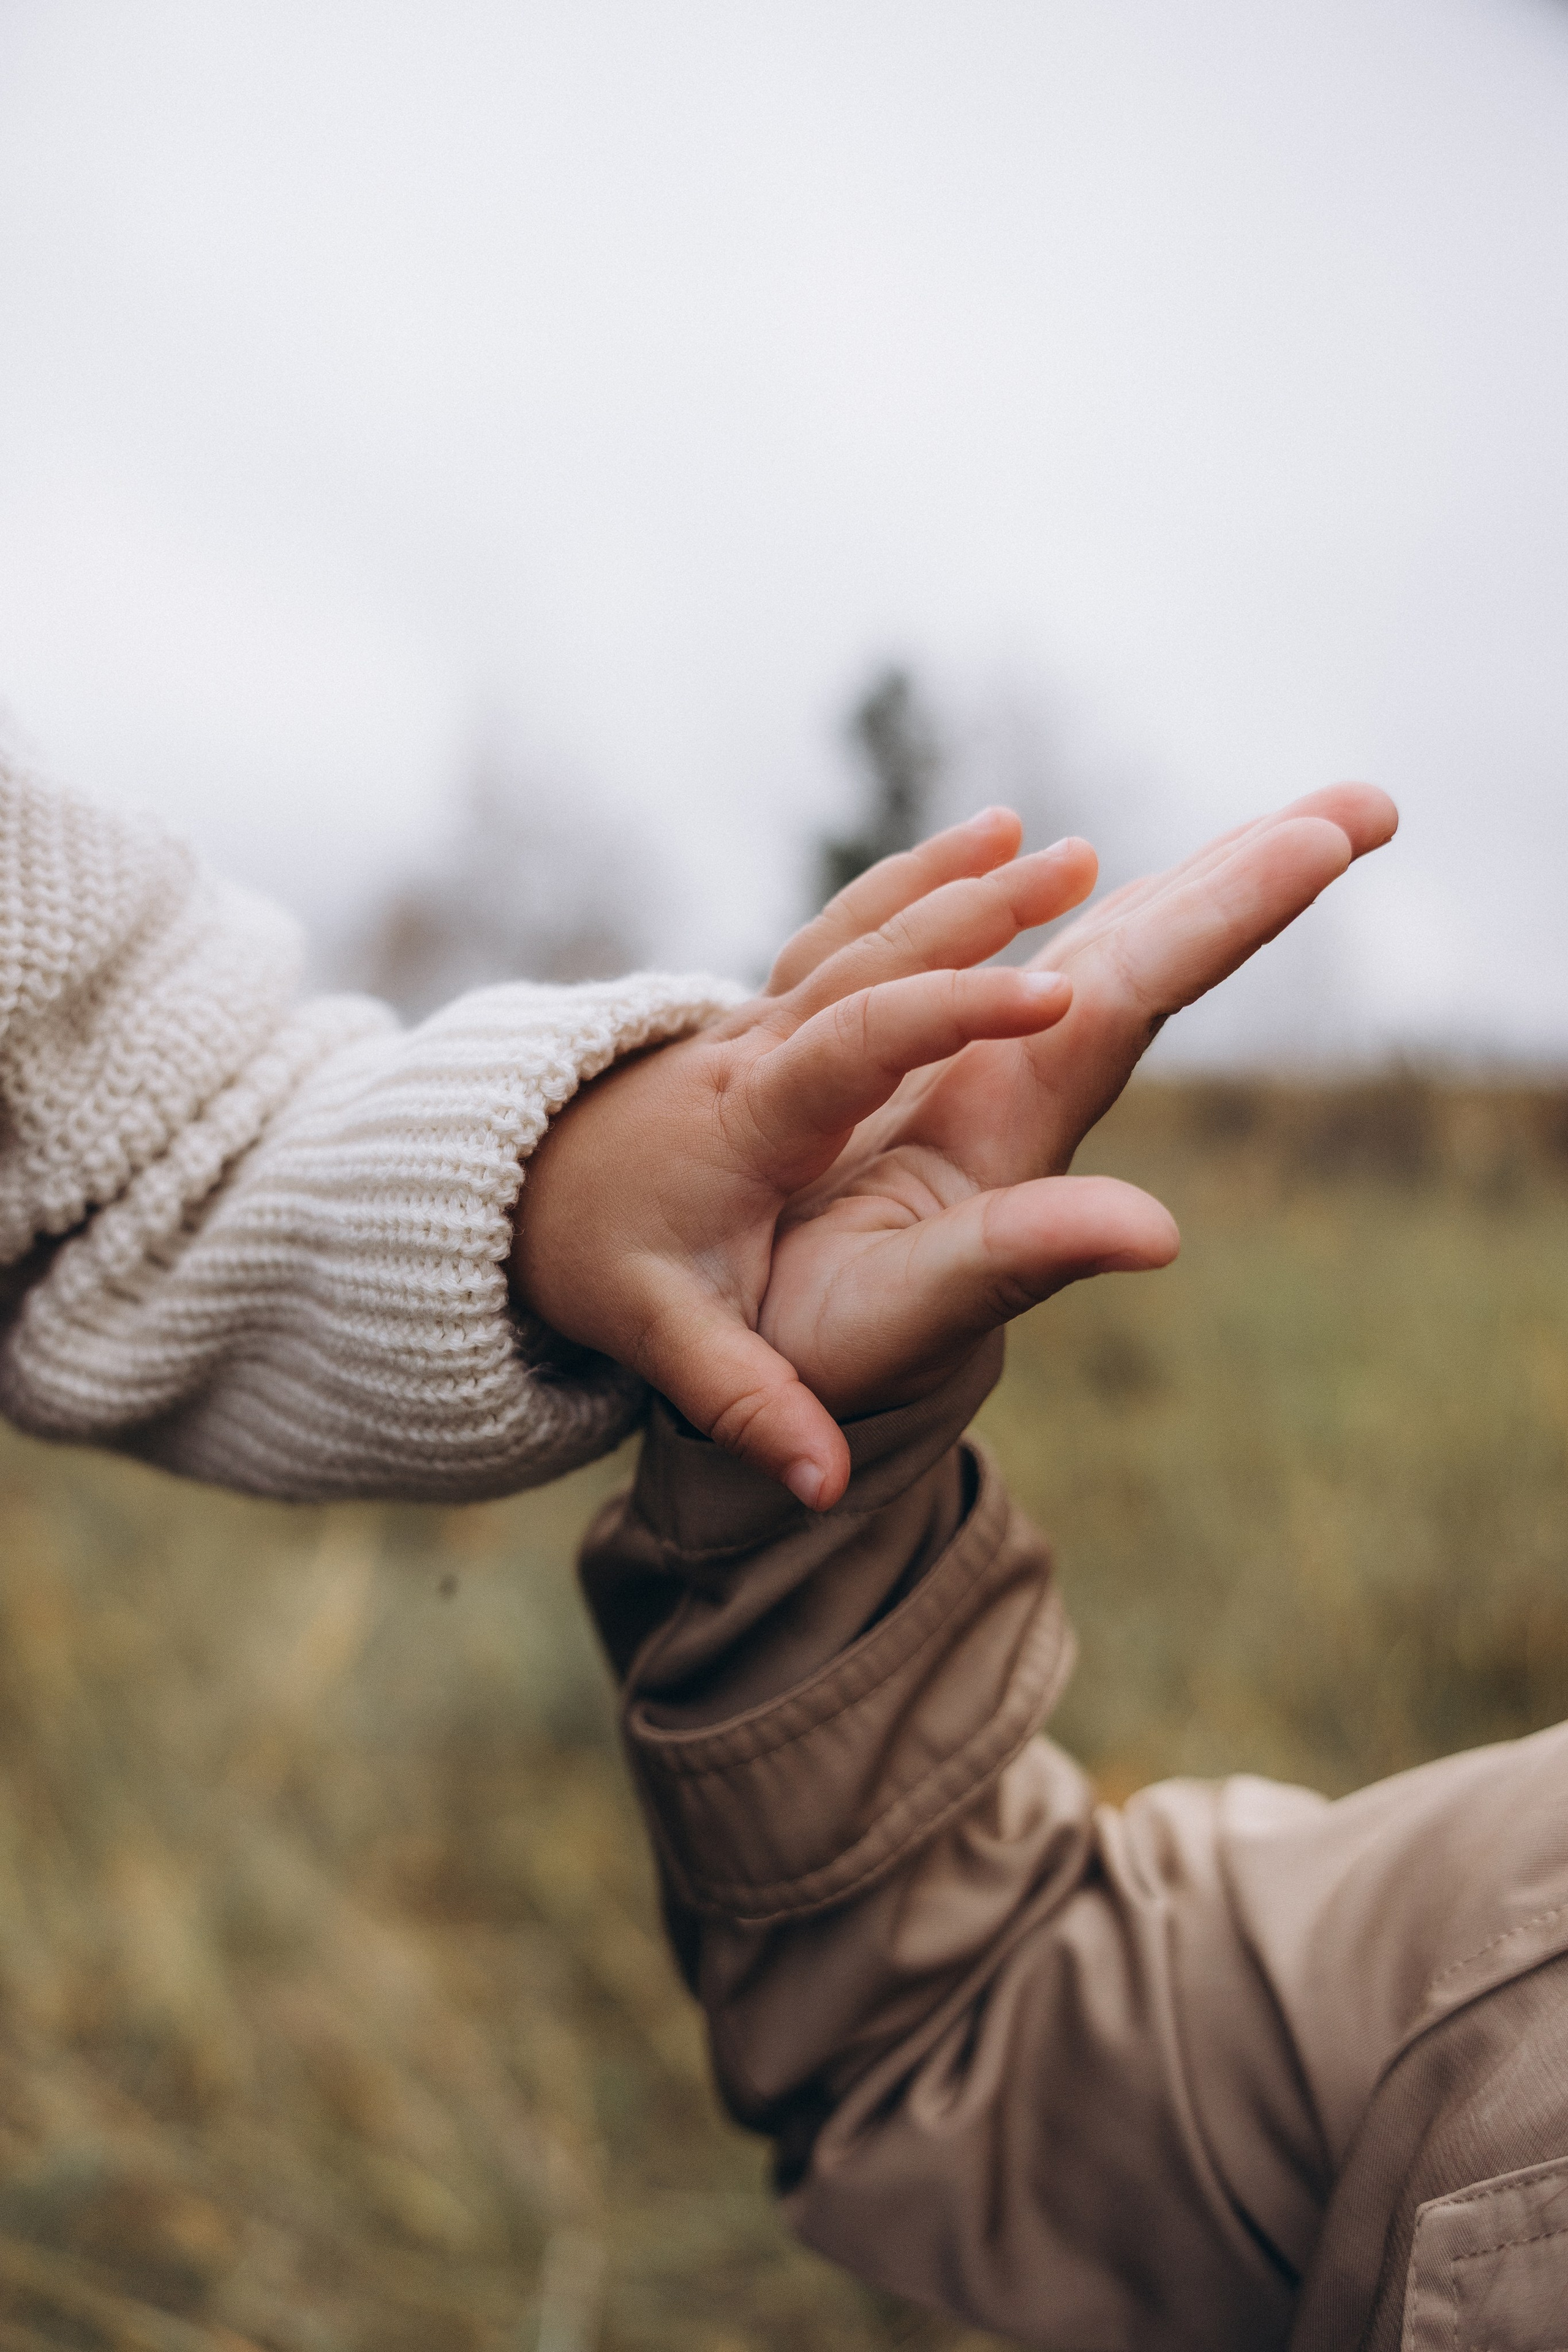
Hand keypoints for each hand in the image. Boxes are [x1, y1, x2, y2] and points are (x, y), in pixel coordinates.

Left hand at [512, 810, 1097, 1507]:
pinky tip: (992, 843)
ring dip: (957, 880)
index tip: (1049, 991)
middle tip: (1084, 870)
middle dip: (976, 910)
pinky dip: (920, 882)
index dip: (946, 1009)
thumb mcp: (667, 1337)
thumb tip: (822, 1487)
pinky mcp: (776, 1010)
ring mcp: (763, 1015)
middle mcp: (759, 1044)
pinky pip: (854, 929)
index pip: (853, 1042)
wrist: (522, 1188)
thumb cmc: (605, 1259)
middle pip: (870, 954)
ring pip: (863, 925)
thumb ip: (746, 1402)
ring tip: (1057, 848)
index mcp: (750, 1115)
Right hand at [756, 785, 1396, 1423]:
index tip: (1328, 836)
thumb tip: (1164, 1235)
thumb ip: (1022, 1256)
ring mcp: (993, 1078)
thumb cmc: (832, 1346)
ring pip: (1108, 957)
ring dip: (1192, 885)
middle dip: (1253, 873)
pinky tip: (1093, 879)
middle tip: (1371, 801)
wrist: (797, 1368)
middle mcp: (1030, 1089)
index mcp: (1021, 1124)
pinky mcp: (943, 1082)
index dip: (1229, 912)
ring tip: (1285, 824)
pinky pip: (1027, 971)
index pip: (1143, 992)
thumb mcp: (911, 1306)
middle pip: (1157, 957)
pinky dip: (1069, 912)